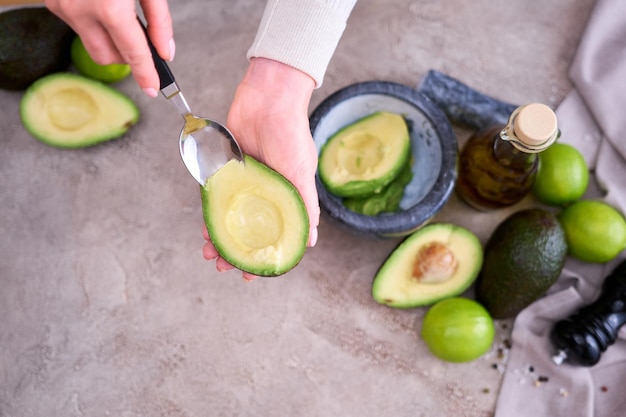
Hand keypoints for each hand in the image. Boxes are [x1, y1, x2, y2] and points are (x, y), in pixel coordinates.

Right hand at [44, 0, 173, 95]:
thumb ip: (160, 20)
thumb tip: (166, 51)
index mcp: (108, 6)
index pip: (132, 53)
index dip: (145, 73)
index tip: (154, 88)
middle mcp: (80, 10)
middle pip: (108, 58)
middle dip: (128, 58)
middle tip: (143, 44)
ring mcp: (62, 7)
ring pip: (92, 45)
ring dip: (111, 41)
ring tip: (122, 17)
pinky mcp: (54, 2)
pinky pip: (78, 27)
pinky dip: (95, 24)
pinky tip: (102, 5)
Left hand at [202, 58, 319, 280]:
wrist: (268, 98)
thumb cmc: (291, 134)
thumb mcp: (302, 173)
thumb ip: (304, 206)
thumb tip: (310, 241)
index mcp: (286, 198)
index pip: (275, 235)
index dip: (265, 257)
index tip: (254, 274)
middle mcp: (266, 193)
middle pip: (249, 230)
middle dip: (236, 252)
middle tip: (224, 268)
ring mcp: (247, 183)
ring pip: (231, 217)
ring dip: (220, 236)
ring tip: (209, 254)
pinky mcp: (229, 170)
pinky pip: (218, 197)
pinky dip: (212, 213)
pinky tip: (205, 227)